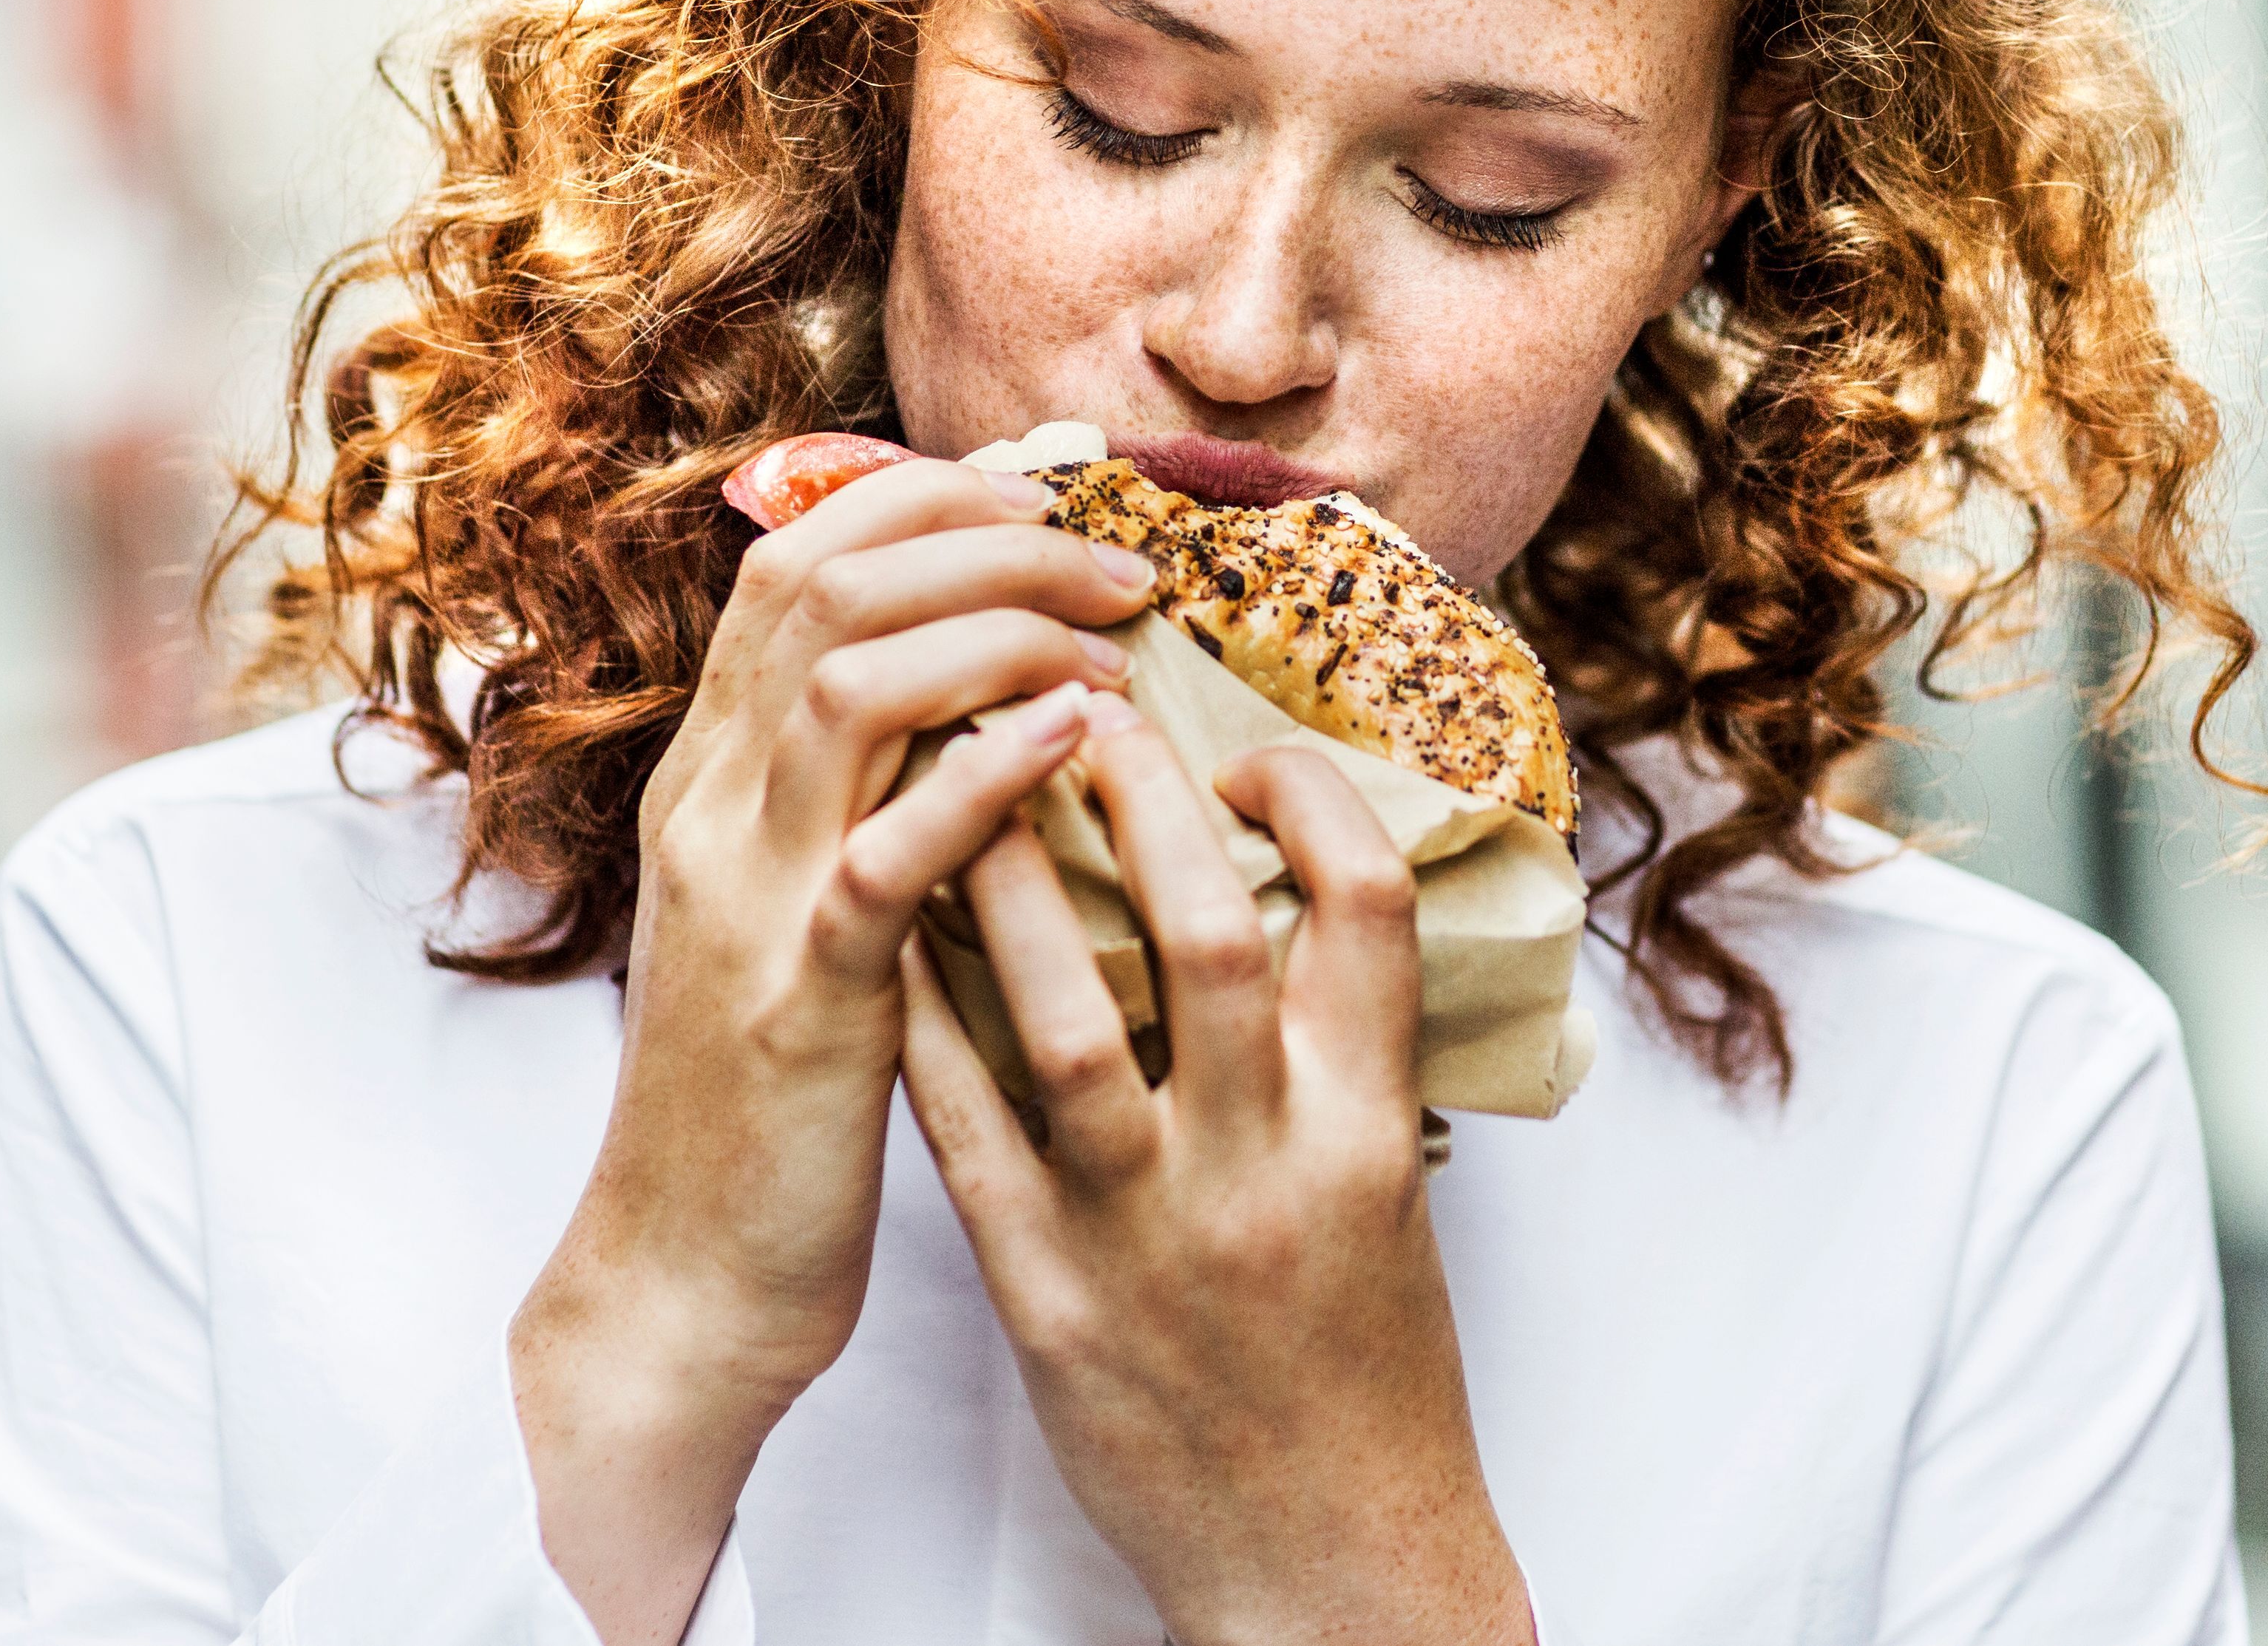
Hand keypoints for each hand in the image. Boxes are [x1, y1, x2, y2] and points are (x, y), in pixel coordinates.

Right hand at [510, 457, 1153, 1644]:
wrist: (686, 1272)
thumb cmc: (774, 1076)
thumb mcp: (791, 896)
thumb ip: (851, 783)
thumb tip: (977, 675)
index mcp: (712, 773)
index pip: (796, 562)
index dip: (924, 501)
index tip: (1042, 504)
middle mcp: (713, 806)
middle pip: (828, 585)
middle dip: (987, 540)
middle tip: (1114, 569)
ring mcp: (749, 895)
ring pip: (852, 685)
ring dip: (1004, 634)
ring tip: (1115, 658)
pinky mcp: (804, 999)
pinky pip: (889, 852)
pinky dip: (988, 774)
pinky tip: (1077, 743)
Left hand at [900, 697, 1532, 1645]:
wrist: (1326, 1567)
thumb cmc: (1365, 1361)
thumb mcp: (1382, 1186)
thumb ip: (1334, 1047)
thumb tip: (1271, 885)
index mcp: (1366, 1125)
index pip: (1366, 906)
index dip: (1309, 799)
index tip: (1242, 753)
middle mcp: (1266, 1164)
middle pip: (1207, 930)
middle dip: (1139, 797)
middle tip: (1078, 706)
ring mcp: (1151, 1230)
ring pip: (1063, 1018)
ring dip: (1005, 883)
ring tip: (959, 777)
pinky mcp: (1047, 1294)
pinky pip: (966, 1127)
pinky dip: (923, 1015)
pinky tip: (884, 928)